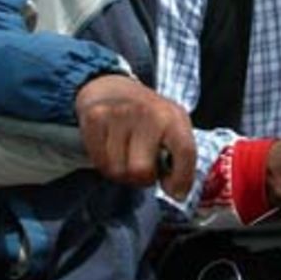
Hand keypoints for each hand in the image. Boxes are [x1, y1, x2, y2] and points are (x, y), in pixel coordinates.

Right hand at [75, 74, 195, 199]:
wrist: (112, 87)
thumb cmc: (147, 115)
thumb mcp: (173, 125)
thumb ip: (180, 155)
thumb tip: (176, 192)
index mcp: (172, 116)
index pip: (185, 151)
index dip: (182, 179)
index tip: (176, 191)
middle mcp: (147, 112)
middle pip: (142, 172)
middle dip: (142, 178)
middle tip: (142, 165)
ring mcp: (118, 114)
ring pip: (118, 171)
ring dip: (122, 172)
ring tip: (126, 155)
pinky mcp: (95, 118)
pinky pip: (99, 162)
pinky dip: (104, 163)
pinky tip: (110, 148)